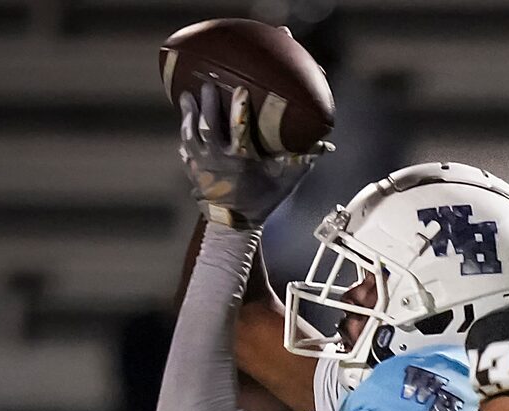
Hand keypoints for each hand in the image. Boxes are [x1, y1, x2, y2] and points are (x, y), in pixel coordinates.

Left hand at [179, 81, 316, 230]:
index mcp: (241, 160)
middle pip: (209, 126)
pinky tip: (184, 119)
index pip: (239, 130)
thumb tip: (324, 146)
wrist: (233, 226)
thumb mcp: (283, 184)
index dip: (239, 110)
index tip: (239, 89)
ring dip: (188, 114)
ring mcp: (202, 165)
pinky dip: (184, 134)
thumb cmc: (261, 201)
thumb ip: (301, 164)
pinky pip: (185, 148)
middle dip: (207, 104)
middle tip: (207, 85)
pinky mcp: (192, 170)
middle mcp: (218, 161)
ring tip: (186, 96)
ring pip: (190, 134)